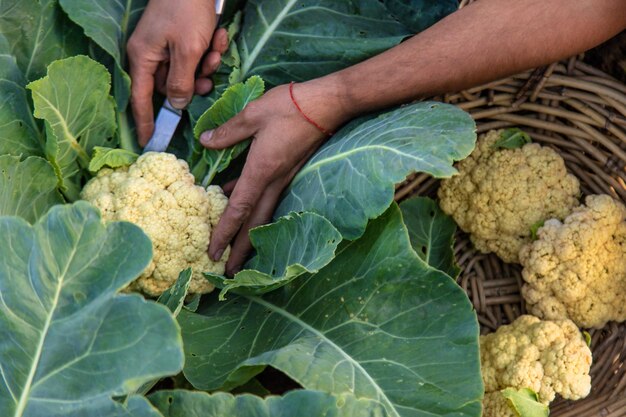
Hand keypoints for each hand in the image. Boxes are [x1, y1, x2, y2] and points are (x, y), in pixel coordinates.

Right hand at [127, 0, 228, 145]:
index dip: (145, 122)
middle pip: (170, 87)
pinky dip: (208, 52)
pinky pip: (194, 57)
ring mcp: (165, 46)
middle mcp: (150, 54)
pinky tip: (217, 36)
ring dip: (206, 67)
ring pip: (187, 73)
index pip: (140, 99)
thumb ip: (181, 82)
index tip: (149, 143)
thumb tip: (176, 105)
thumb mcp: (187, 50)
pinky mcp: (180, 40)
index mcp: (143, 57)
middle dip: (194, 84)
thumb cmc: (187, 10)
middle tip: (207, 79)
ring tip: (215, 50)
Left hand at [200, 78, 349, 274]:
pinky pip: (268, 196)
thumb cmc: (291, 106)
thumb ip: (228, 131)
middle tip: (229, 272)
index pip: (239, 209)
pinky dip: (252, 206)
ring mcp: (284, 178)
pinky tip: (236, 198)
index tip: (214, 253)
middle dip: (241, 250)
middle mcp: (274, 181)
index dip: (225, 233)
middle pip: (255, 224)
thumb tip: (206, 141)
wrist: (327, 105)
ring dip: (249, 234)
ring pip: (263, 213)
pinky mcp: (289, 171)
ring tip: (235, 248)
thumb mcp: (254, 114)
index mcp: (261, 171)